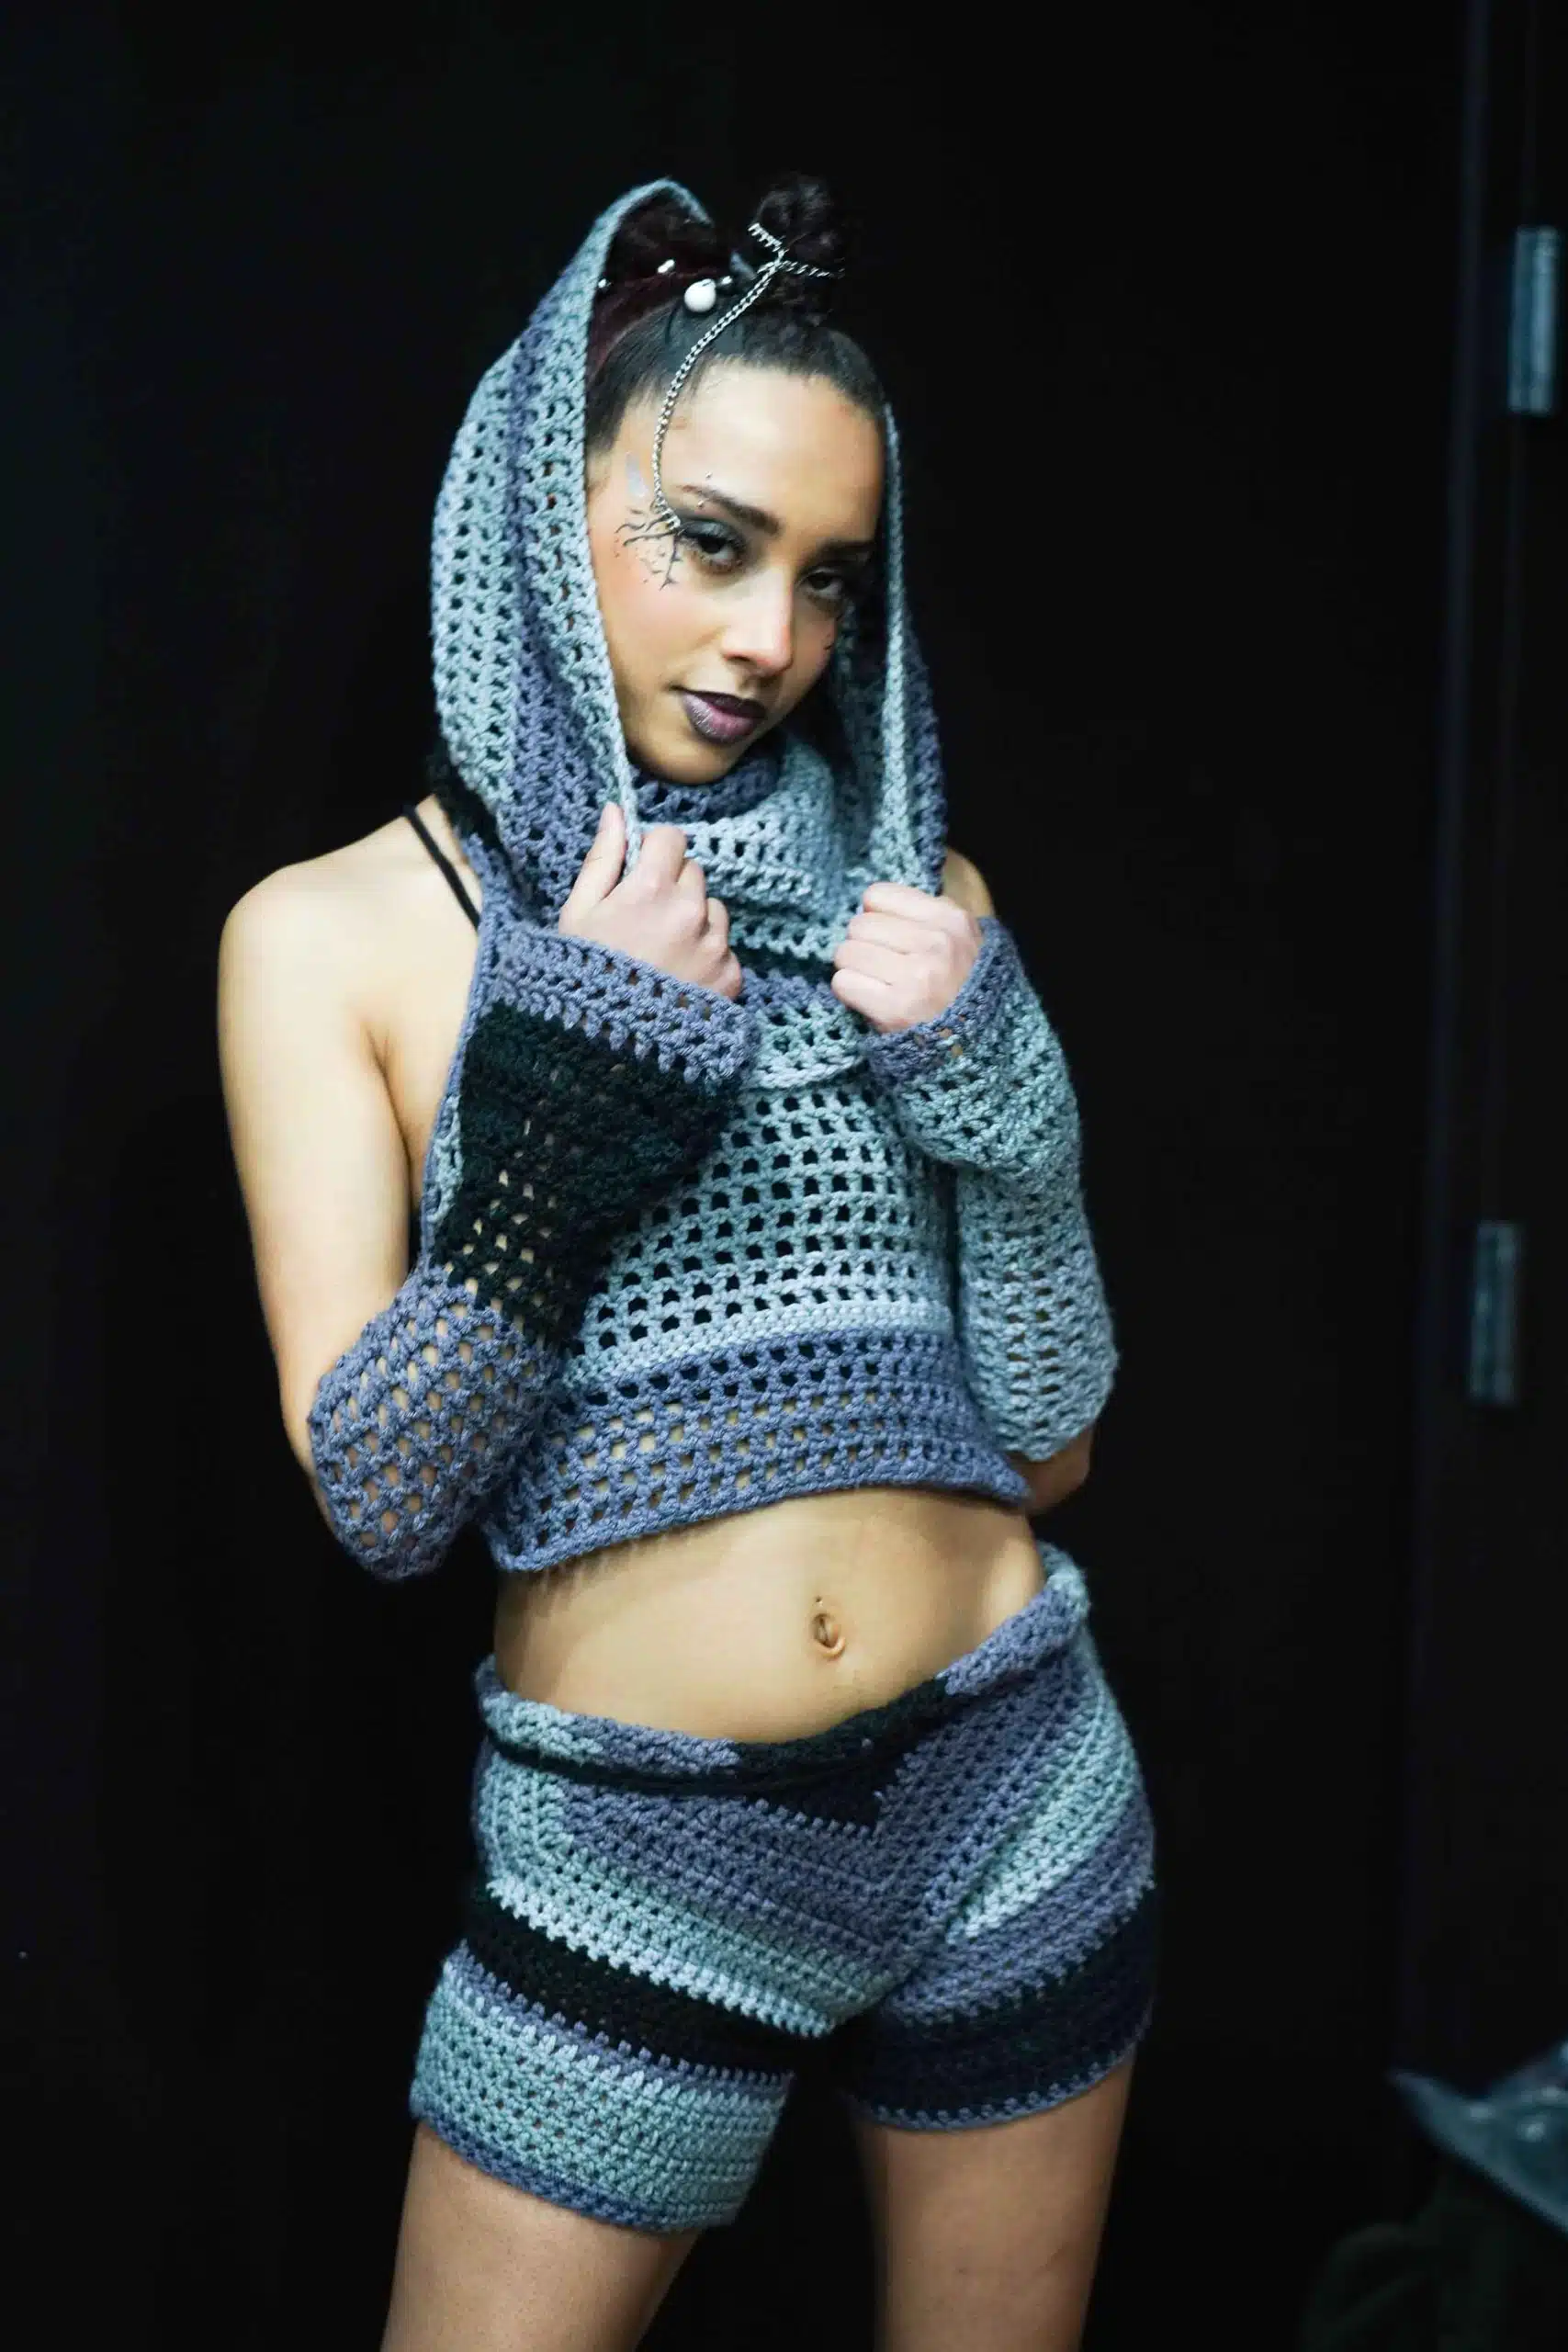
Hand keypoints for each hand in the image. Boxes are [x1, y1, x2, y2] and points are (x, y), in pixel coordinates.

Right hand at [557, 803, 741, 1001]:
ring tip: (663, 954)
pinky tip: (679, 978)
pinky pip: (726, 948)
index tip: (642, 872)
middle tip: (646, 922)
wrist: (613, 1048)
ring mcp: (715, 945)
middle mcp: (690, 911)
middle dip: (674, 887)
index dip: (655, 852)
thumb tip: (615, 811)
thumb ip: (602, 858)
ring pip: (713, 909)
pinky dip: (707, 958)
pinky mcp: (731, 976)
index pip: (672, 838)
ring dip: (694, 921)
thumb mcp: (578, 914)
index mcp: (650, 889)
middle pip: (694, 872)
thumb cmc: (584, 977)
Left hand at [829, 881, 981, 1034]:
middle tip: (879, 966)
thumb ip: (925, 914)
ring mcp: (917, 976)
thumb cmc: (961, 988)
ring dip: (853, 970)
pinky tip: (869, 1000)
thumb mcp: (962, 938)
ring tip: (875, 983)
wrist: (980, 1044)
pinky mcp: (896, 1009)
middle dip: (862, 945)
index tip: (887, 938)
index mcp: (951, 919)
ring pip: (846, 953)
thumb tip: (868, 905)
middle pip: (857, 925)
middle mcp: (936, 943)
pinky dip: (849, 992)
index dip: (875, 917)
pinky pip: (843, 983)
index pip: (876, 895)